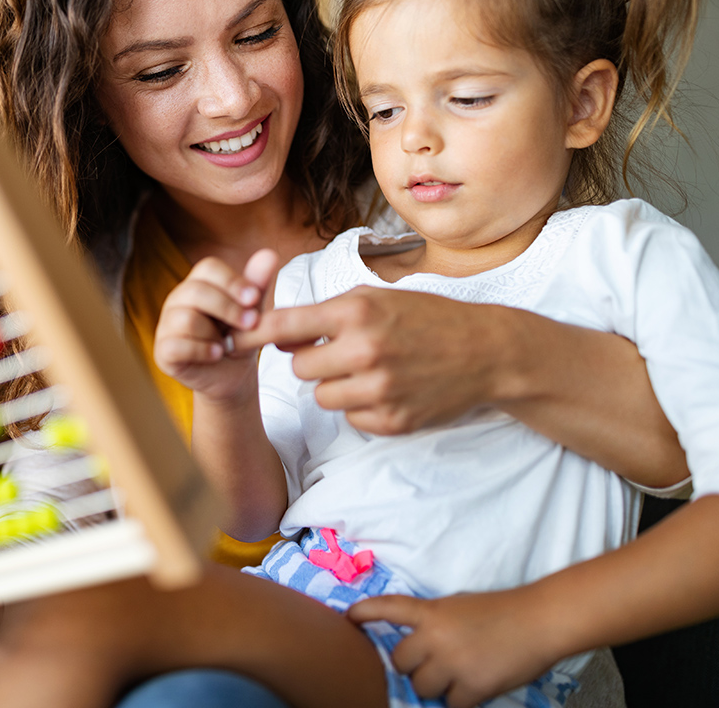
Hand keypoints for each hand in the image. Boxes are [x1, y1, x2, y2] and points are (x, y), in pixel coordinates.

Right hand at [154, 250, 278, 401]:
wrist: (231, 375)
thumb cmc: (239, 337)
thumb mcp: (251, 311)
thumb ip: (257, 285)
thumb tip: (269, 254)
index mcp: (199, 284)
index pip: (208, 268)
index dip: (232, 281)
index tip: (254, 298)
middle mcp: (178, 300)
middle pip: (196, 291)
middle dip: (228, 307)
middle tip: (251, 324)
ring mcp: (166, 325)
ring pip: (186, 319)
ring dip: (213, 333)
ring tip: (228, 345)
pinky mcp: (163, 352)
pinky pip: (176, 345)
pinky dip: (201, 350)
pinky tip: (217, 354)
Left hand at [235, 286, 503, 434]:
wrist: (486, 351)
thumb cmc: (427, 318)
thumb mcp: (377, 297)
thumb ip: (326, 313)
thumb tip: (276, 334)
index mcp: (358, 311)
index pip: (285, 325)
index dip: (253, 335)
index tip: (232, 341)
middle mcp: (365, 350)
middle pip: (298, 368)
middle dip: (312, 362)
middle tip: (339, 352)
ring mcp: (380, 389)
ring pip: (320, 397)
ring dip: (334, 386)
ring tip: (367, 370)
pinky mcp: (392, 420)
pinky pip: (349, 418)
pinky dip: (360, 407)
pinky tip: (388, 389)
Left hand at [347, 589, 560, 707]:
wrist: (539, 621)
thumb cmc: (502, 611)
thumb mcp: (458, 607)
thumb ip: (434, 623)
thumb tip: (417, 646)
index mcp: (432, 611)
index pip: (388, 608)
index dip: (365, 613)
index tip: (348, 617)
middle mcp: (435, 636)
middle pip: (400, 661)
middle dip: (411, 667)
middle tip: (432, 665)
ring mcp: (452, 663)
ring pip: (421, 687)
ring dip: (434, 686)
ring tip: (457, 676)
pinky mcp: (472, 687)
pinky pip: (450, 704)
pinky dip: (460, 700)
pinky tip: (474, 688)